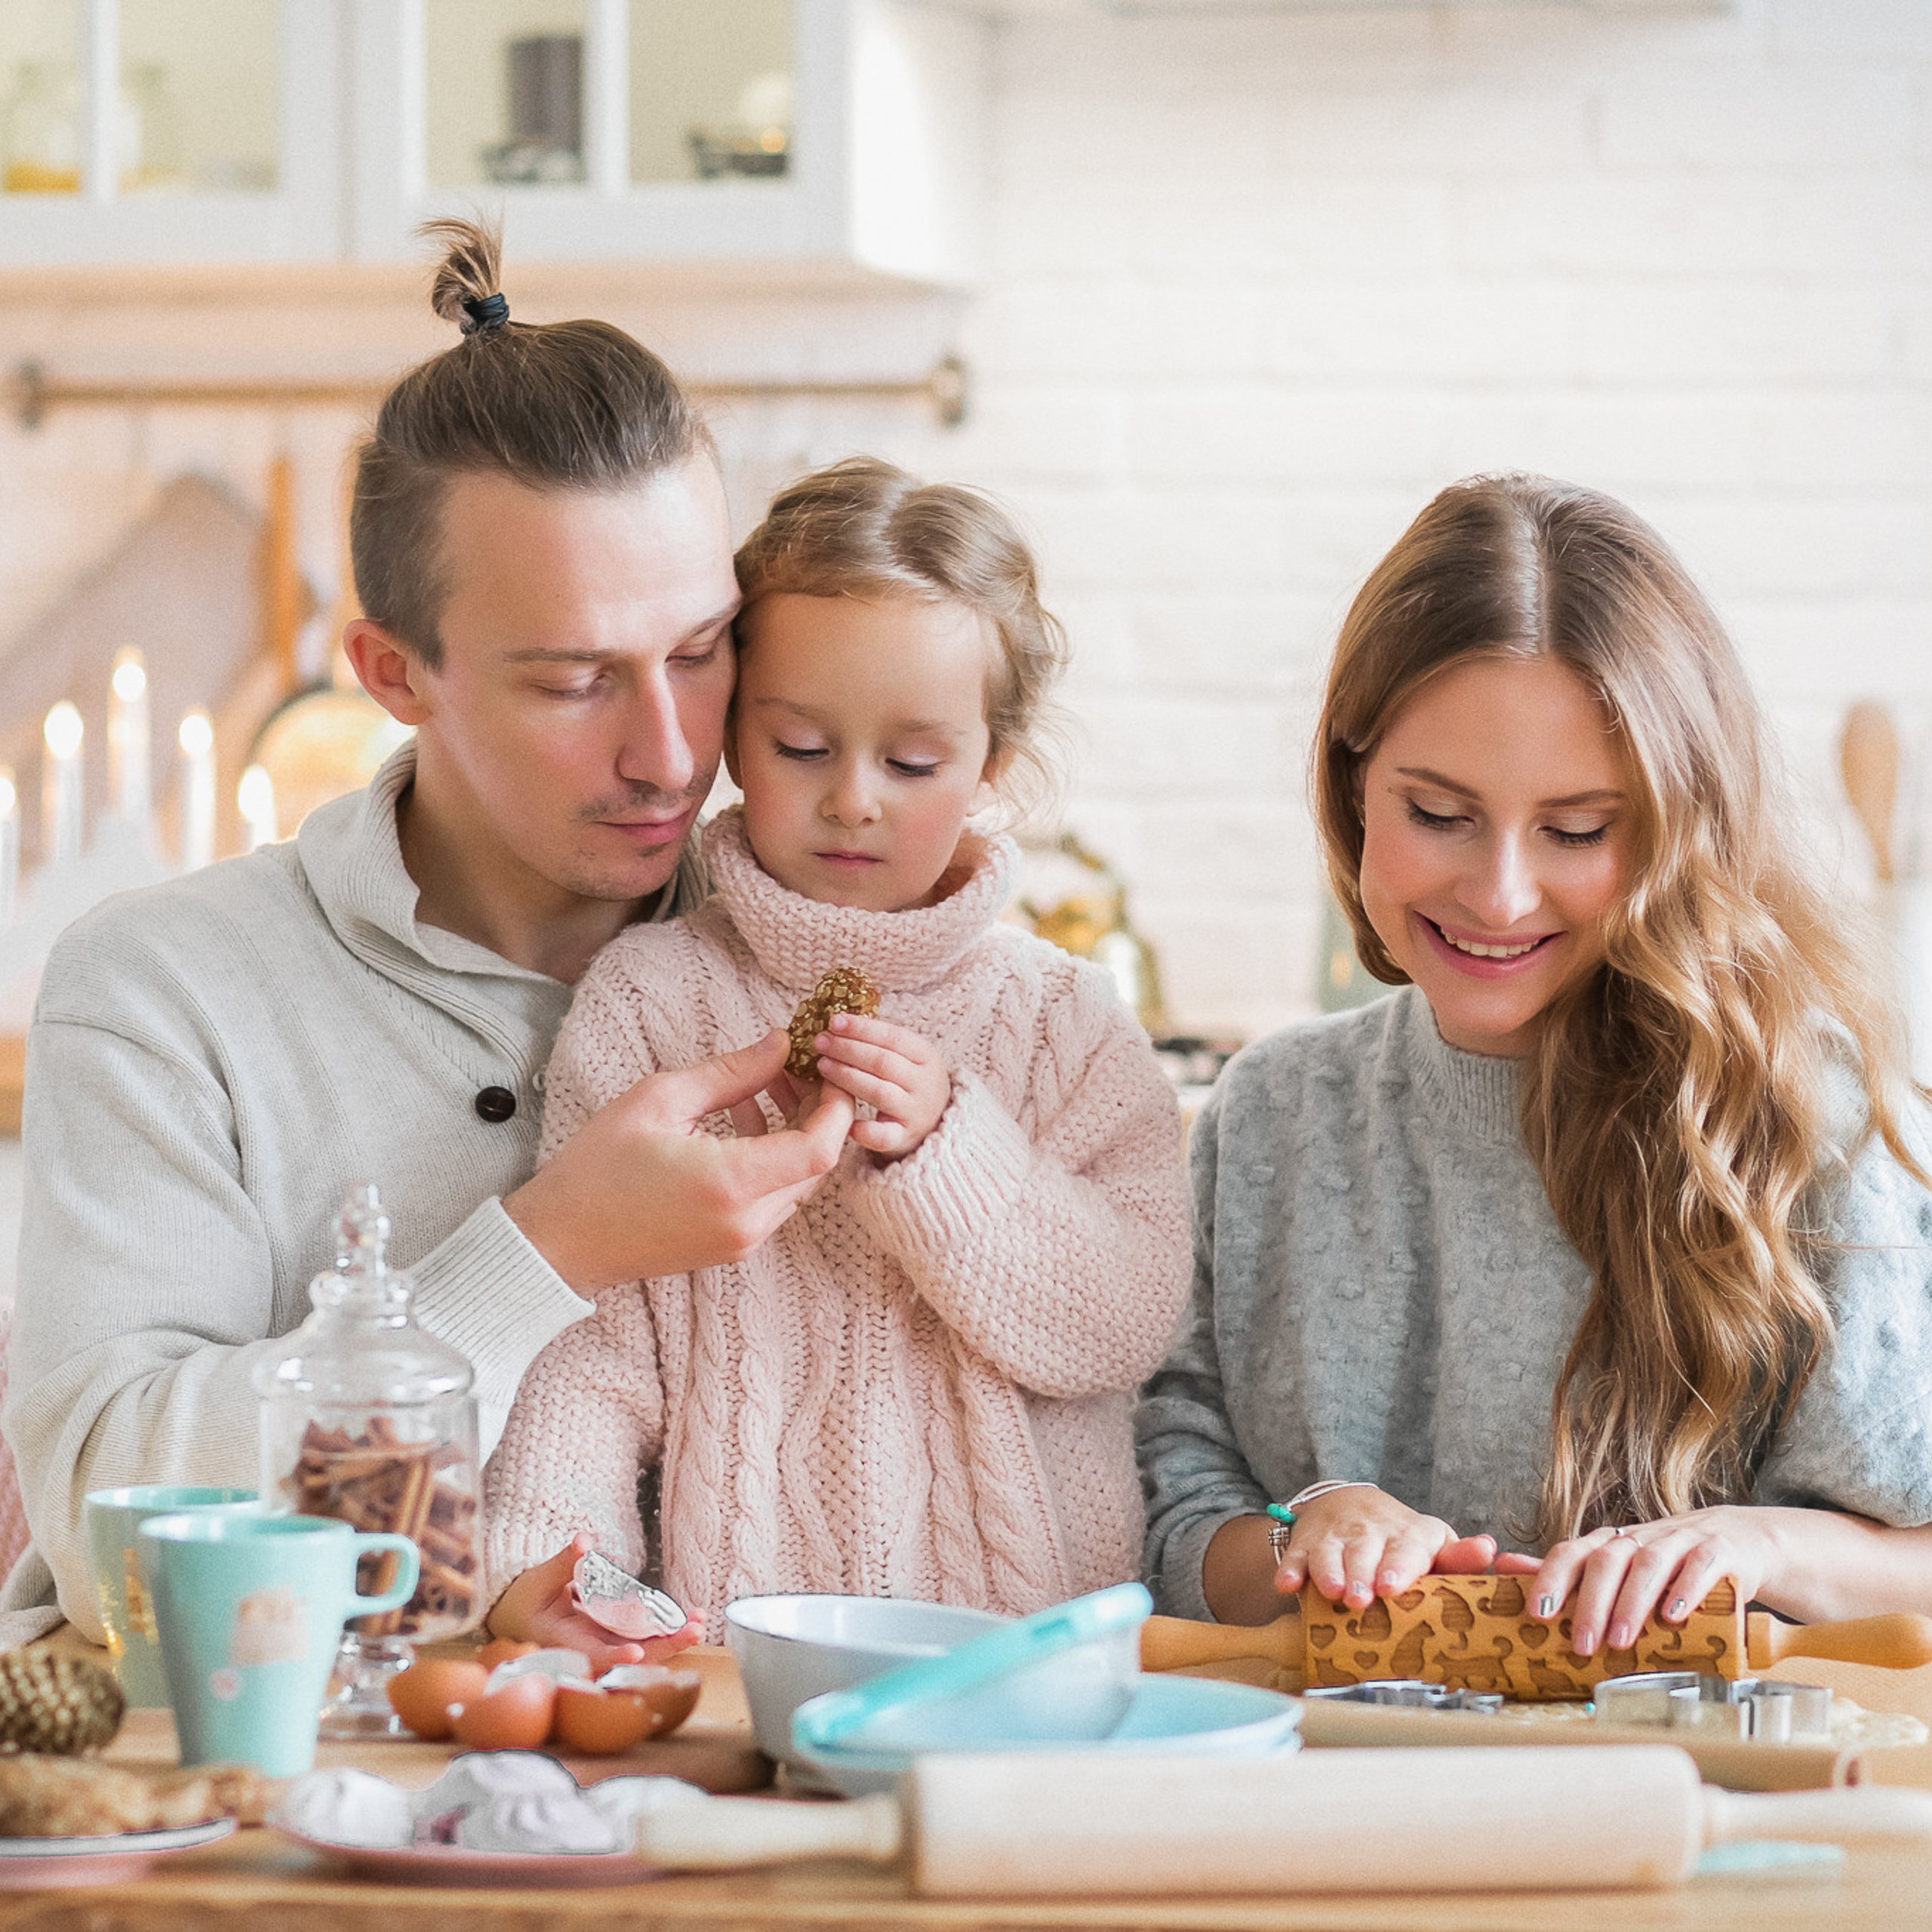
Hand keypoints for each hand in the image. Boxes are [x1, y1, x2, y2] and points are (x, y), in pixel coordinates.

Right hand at [487, 1533, 702, 1674]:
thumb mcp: (537, 1581)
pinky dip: (665, 1627)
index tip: (636, 1654)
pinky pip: (642, 1635)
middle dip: (662, 1647)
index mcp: (562, 1641)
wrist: (521, 1618)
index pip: (590, 1654)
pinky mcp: (614, 1634)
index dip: (612, 1656)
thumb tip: (584, 1543)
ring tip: (700, 1622)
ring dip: (671, 1637)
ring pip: (642, 1647)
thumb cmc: (525, 1601)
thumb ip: (562, 1564)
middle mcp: (587, 1648)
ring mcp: (604, 1642)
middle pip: (628, 1655)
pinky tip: (691, 1617)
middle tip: (694, 1630)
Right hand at [506, 1031, 854, 1290]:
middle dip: (816, 1113)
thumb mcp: (659, 1100)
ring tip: (757, 1088)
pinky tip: (737, 1122)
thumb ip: (730, 1073)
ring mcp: (742, 1241)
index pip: (820, 1149)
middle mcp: (747, 1221)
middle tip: (792, 1068)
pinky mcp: (732, 1247)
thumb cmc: (597, 1168)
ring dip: (793, 1134)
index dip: (836, 1106)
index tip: (826, 1069)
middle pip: (817, 1165)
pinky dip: (772, 1160)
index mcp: (731, 1184)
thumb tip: (779, 1043)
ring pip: (799, 1183)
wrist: (557, 1242)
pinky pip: (774, 1199)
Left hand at [811, 1013, 951, 1161]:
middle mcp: (925, 1083)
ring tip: (822, 1066)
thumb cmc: (909, 1080)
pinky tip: (844, 1122)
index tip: (834, 1021)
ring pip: (880, 1092)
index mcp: (926, 1056)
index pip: (893, 1037)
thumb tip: (839, 1020)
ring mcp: (916, 1112)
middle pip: (883, 1062)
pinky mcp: (905, 1137)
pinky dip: (864, 1130)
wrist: (935, 1120)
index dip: (862, 1028)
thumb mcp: (907, 1056)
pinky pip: (884, 1136)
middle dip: (848, 1049)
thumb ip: (880, 1041)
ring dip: (848, 1078)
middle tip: (820, 1041)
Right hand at [1275, 1486, 1476, 1608]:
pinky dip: (1291, 1569)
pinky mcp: (1307, 1542)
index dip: (1398, 1566)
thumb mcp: (1435, 1547)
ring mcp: (1336, 1536)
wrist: (1352, 1507)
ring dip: (1329, 1572)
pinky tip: (1287, 1585)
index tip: (1392, 1586)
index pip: (1406, 1547)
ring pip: (1330, 1552)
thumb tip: (1489, 1550)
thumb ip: (1460, 1559)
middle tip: (1361, 1600)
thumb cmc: (1404, 1543)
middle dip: (1361, 1574)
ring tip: (1332, 1593)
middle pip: (1365, 1551)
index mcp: (1410, 1533)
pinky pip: (1297, 1555)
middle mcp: (1371, 1531)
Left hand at [1526, 1506, 1778, 1654]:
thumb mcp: (1622, 1569)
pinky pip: (1699, 1566)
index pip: (1573, 1552)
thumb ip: (1570, 1573)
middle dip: (1591, 1602)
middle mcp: (1641, 1537)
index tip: (1538, 1613)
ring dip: (1631, 1602)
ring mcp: (1680, 1541)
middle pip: (1608, 1560)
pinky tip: (1673, 1617)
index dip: (1552, 1579)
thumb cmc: (1669, 1565)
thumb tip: (1509, 1569)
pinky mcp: (1718, 1552)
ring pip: (1649, 1563)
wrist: (1737, 1542)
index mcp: (1612, 1543)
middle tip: (1582, 1644)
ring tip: (1620, 1640)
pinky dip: (1685, 1590)